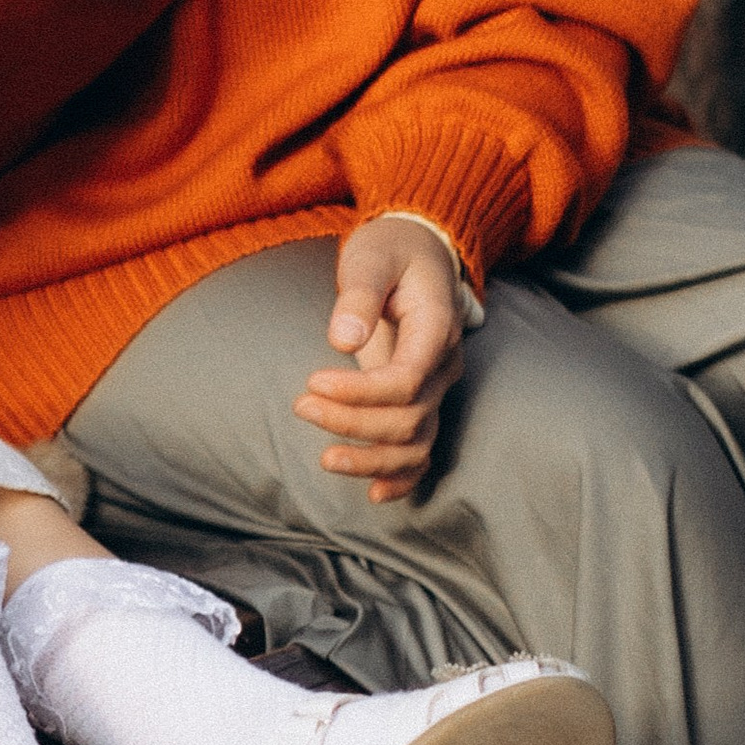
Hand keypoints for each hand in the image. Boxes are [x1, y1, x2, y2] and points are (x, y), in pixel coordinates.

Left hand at [292, 214, 466, 503]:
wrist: (418, 250)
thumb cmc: (391, 249)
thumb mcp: (372, 256)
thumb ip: (360, 293)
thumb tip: (343, 339)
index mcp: (436, 328)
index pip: (406, 381)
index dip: (359, 394)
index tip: (311, 383)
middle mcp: (444, 365)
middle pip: (408, 418)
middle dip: (352, 423)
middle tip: (301, 407)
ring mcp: (436, 386)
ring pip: (417, 443)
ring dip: (371, 458)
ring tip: (324, 457)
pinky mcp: (420, 398)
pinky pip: (423, 449)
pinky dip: (403, 478)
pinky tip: (373, 495)